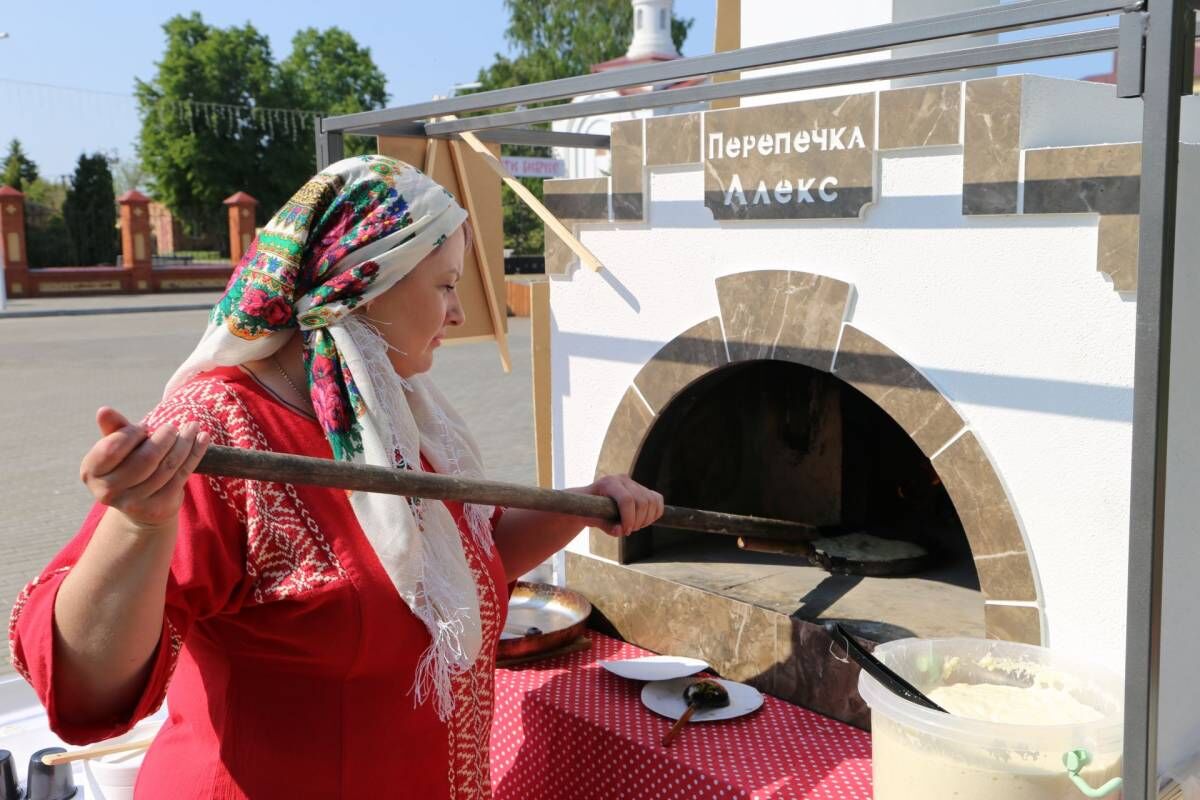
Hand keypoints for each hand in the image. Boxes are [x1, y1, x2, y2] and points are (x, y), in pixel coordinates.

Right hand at [79, 407, 209, 529]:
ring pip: (167, 466)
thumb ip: (113, 429)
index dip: (131, 434)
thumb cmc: (128, 466)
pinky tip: (203, 438)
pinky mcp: (158, 508)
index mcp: (90, 472)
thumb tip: (104, 410)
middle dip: (164, 438)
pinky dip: (195, 454)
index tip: (144, 427)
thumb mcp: (118, 447)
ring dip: (184, 443)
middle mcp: (107, 491)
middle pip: (145, 458)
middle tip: (173, 427)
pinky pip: (182, 475)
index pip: (112, 448)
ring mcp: (133, 503)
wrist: (142, 506)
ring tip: (193, 426)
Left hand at [574, 475, 664, 537]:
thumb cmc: (589, 511)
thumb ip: (606, 526)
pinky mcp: (643, 489)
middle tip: (628, 530)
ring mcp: (634, 483)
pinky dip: (655, 513)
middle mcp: (623, 479)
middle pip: (642, 502)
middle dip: (638, 521)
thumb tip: (621, 530)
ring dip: (647, 519)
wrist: (590, 503)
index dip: (629, 518)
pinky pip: (657, 500)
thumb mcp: (593, 520)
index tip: (625, 531)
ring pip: (652, 501)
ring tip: (634, 526)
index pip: (627, 499)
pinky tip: (644, 520)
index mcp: (609, 483)